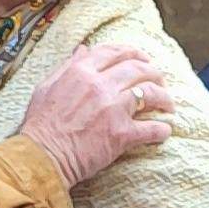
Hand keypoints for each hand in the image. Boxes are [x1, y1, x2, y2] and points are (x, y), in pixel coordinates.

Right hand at [15, 43, 173, 186]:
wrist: (41, 157)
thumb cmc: (40, 125)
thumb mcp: (46, 87)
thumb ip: (67, 67)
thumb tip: (83, 50)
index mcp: (81, 71)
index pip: (114, 52)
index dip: (133, 52)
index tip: (143, 58)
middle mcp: (100, 85)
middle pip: (138, 69)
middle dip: (154, 72)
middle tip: (160, 79)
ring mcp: (113, 109)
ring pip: (149, 92)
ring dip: (164, 97)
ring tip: (168, 104)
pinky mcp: (121, 134)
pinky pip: (151, 128)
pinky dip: (161, 130)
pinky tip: (164, 131)